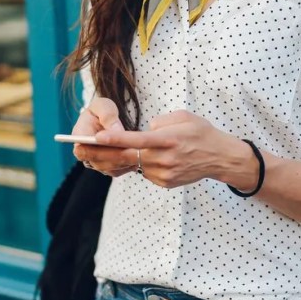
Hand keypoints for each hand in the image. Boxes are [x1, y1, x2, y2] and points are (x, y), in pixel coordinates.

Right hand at [72, 97, 136, 176]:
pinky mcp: (108, 167)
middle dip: (115, 156)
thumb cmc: (103, 109)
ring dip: (124, 162)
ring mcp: (96, 162)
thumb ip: (108, 116)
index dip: (97, 150)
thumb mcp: (104, 106)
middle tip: (133, 149)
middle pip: (98, 162)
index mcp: (79, 135)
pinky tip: (140, 157)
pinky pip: (118, 170)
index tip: (115, 143)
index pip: (81, 150)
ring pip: (109, 168)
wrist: (108, 118)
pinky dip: (129, 165)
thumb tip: (117, 131)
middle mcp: (86, 153)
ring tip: (139, 153)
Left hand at [95, 110, 244, 187]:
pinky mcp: (165, 182)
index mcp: (169, 139)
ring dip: (116, 159)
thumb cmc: (202, 132)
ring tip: (96, 153)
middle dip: (100, 154)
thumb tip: (144, 132)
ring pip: (133, 165)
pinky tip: (139, 158)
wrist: (221, 158)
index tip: (96, 137)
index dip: (114, 139)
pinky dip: (139, 164)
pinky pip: (145, 171)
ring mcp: (164, 174)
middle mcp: (165, 159)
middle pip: (126, 158)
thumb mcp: (184, 117)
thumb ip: (161, 122)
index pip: (136, 140)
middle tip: (79, 150)